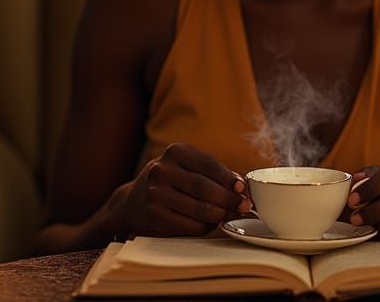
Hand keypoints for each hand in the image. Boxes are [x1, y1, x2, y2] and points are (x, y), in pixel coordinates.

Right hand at [115, 143, 252, 237]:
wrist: (134, 201)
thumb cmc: (172, 181)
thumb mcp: (187, 166)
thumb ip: (213, 173)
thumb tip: (242, 187)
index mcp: (175, 152)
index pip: (209, 165)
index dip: (229, 178)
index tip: (243, 188)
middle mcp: (161, 170)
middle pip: (205, 188)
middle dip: (230, 199)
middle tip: (245, 206)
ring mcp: (155, 194)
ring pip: (200, 209)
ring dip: (221, 214)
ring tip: (232, 215)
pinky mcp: (154, 216)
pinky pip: (191, 225)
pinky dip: (206, 226)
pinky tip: (211, 223)